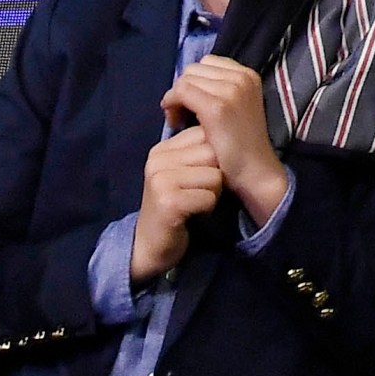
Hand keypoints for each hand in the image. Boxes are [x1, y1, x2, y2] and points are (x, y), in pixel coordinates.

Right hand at [132, 129, 224, 282]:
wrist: (150, 246)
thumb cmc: (175, 208)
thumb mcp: (182, 173)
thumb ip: (197, 152)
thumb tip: (225, 129)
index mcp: (162, 149)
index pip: (206, 134)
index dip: (215, 157)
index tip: (200, 177)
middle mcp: (157, 160)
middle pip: (213, 154)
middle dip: (215, 177)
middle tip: (197, 194)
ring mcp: (160, 180)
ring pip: (215, 176)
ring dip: (212, 195)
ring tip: (193, 204)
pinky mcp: (168, 202)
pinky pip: (209, 198)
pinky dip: (207, 209)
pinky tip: (191, 215)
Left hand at [162, 56, 288, 218]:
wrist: (255, 172)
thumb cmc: (242, 145)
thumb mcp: (238, 106)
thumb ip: (221, 89)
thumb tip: (189, 82)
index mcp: (248, 75)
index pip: (207, 63)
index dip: (194, 82)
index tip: (191, 104)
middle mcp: (241, 77)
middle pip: (194, 69)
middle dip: (183, 88)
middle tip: (181, 114)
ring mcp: (230, 91)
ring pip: (185, 79)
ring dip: (175, 97)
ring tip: (178, 120)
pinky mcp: (216, 107)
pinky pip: (181, 92)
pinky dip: (171, 104)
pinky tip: (174, 123)